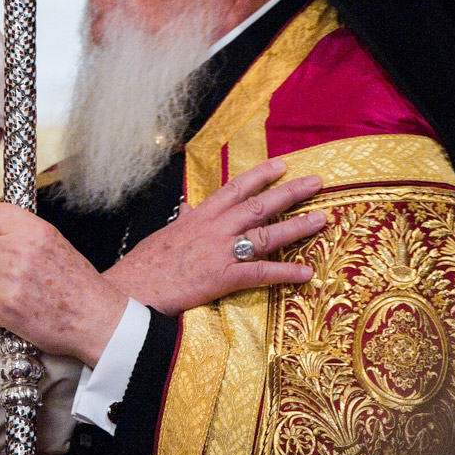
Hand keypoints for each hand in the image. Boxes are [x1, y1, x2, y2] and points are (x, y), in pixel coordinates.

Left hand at [0, 204, 126, 365]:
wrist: (96, 321)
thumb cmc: (80, 286)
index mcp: (33, 230)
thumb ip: (24, 234)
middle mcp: (18, 251)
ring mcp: (8, 280)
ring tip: (12, 297)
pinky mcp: (3, 307)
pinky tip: (5, 313)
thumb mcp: (56, 243)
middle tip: (6, 277)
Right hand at [104, 158, 323, 315]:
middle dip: (289, 192)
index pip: (234, 189)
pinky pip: (262, 274)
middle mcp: (214, 229)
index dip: (260, 176)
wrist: (132, 289)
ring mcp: (220, 252)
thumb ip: (182, 220)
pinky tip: (307, 272)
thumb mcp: (164, 234)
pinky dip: (286, 273)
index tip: (281, 165)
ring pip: (266, 234)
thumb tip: (188, 208)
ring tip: (322, 218)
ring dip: (297, 226)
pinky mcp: (224, 277)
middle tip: (316, 182)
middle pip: (258, 205)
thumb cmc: (144, 265)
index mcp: (199, 217)